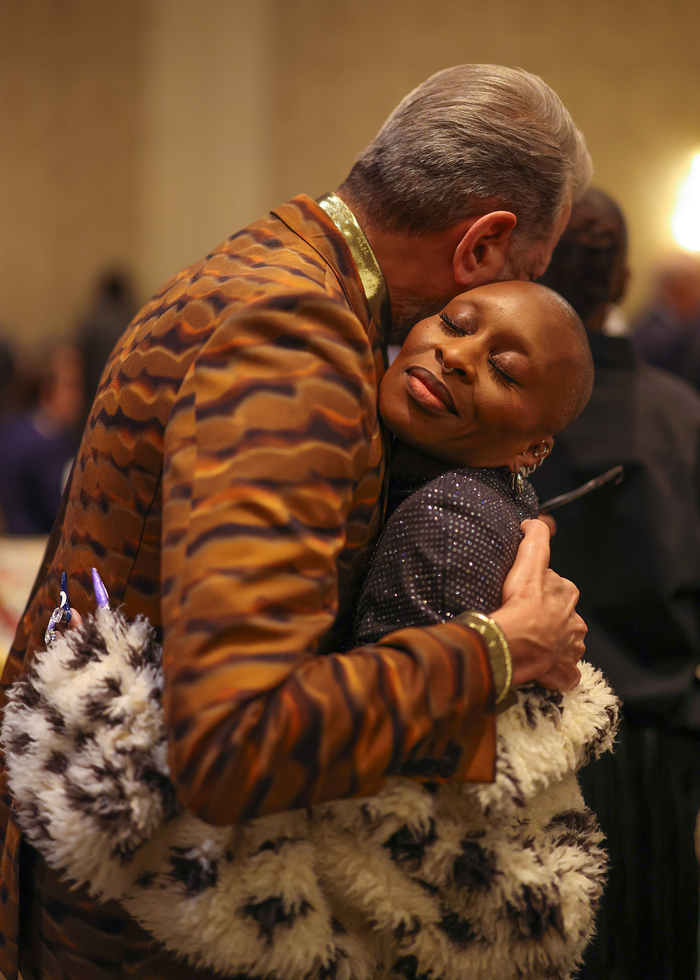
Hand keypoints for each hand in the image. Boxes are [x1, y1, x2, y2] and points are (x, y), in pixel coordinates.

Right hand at [490, 519, 585, 690]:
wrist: (513, 644)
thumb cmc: (520, 603)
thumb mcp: (528, 563)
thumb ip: (536, 539)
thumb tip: (535, 523)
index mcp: (567, 593)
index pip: (556, 586)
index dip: (540, 589)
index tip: (525, 594)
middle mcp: (575, 621)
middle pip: (562, 615)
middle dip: (549, 617)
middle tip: (525, 620)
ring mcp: (571, 648)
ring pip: (565, 642)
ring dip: (553, 643)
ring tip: (530, 643)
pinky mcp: (565, 672)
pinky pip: (564, 671)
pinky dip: (556, 670)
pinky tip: (541, 666)